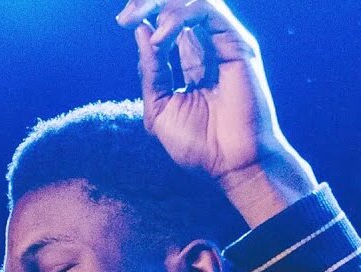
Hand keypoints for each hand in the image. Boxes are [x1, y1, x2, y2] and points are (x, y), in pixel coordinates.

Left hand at [116, 0, 316, 225]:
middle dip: (148, 1)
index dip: (144, 12)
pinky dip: (181, 16)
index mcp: (189, 61)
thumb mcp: (159, 110)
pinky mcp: (237, 45)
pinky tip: (161, 38)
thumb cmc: (200, 147)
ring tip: (142, 24)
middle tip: (127, 16)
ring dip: (163, 5)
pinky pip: (209, 10)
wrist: (231, 166)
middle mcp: (208, 47)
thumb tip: (140, 30)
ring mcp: (224, 44)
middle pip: (178, 4)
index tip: (123, 21)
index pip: (166, 20)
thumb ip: (150, 72)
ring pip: (193, 0)